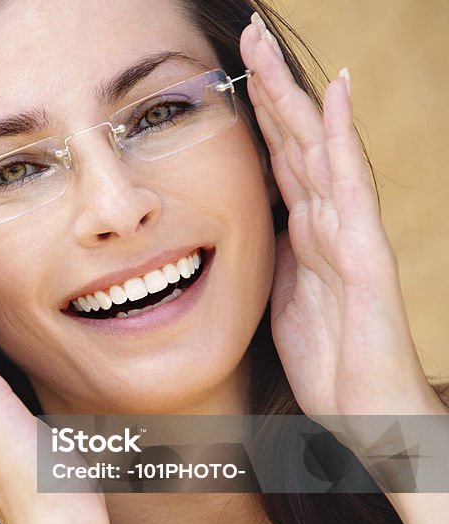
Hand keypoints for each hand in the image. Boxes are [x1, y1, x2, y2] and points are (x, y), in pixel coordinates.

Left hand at [240, 14, 445, 419]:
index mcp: (303, 232)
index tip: (227, 73)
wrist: (368, 413)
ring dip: (292, 95)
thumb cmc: (331, 361)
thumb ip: (277, 258)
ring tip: (267, 49)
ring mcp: (349, 231)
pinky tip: (332, 92)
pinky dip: (339, 136)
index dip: (255, 116)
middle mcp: (327, 220)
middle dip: (268, 88)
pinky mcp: (365, 252)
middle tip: (245, 37)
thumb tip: (261, 225)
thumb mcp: (284, 300)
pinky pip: (349, 184)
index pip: (276, 159)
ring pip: (316, 147)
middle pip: (293, 140)